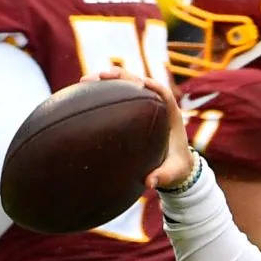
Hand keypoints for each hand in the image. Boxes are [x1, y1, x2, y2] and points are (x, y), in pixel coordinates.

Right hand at [82, 67, 194, 189]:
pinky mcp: (134, 109)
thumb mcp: (173, 173)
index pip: (163, 92)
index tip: (140, 83)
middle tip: (99, 77)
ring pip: (126, 85)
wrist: (177, 165)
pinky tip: (84, 95)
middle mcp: (157, 104)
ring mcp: (145, 104)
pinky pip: (119, 95)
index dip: (152, 85)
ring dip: (107, 80)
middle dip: (120, 76)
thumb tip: (149, 183)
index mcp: (171, 115)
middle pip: (139, 81)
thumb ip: (163, 177)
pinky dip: (104, 92)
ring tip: (84, 82)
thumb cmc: (177, 168)